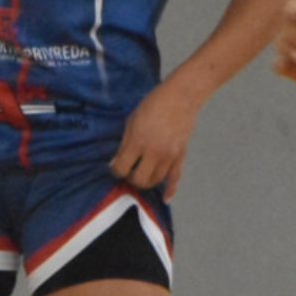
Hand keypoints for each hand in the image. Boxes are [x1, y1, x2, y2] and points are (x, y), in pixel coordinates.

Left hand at [110, 83, 199, 198]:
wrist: (180, 97)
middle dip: (130, 178)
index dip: (116, 170)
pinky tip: (165, 198)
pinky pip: (175, 178)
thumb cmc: (153, 104)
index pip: (122, 168)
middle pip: (139, 179)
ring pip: (155, 181)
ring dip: (146, 182)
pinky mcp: (180, 156)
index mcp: (138, 141)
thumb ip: (124, 143)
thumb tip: (116, 162)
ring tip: (141, 175)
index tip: (115, 167)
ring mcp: (169, 156)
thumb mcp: (132, 120)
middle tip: (129, 172)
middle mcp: (154, 152)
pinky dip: (170, 189)